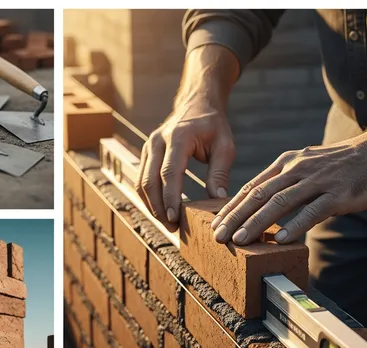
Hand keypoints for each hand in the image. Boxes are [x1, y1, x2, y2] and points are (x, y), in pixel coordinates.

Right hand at [136, 101, 234, 230]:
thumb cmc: (213, 125)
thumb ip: (220, 172)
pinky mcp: (146, 153)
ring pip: (141, 182)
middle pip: (150, 180)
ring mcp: (148, 146)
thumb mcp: (225, 145)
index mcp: (178, 137)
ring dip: (152, 205)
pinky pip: (142, 178)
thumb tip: (218, 200)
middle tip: (172, 228)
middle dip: (159, 207)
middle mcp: (157, 141)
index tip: (175, 218)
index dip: (170, 198)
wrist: (196, 101)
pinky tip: (161, 210)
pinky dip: (149, 197)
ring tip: (168, 223)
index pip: (169, 173)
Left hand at [210, 101, 366, 244]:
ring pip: (280, 203)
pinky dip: (296, 224)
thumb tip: (264, 204)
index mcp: (288, 163)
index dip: (231, 206)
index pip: (252, 186)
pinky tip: (282, 239)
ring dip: (257, 223)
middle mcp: (298, 170)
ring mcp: (317, 181)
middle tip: (217, 236)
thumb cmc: (342, 163)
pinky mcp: (337, 194)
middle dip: (235, 217)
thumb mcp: (308, 165)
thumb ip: (287, 182)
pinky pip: (312, 210)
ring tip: (240, 240)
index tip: (214, 223)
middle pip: (259, 195)